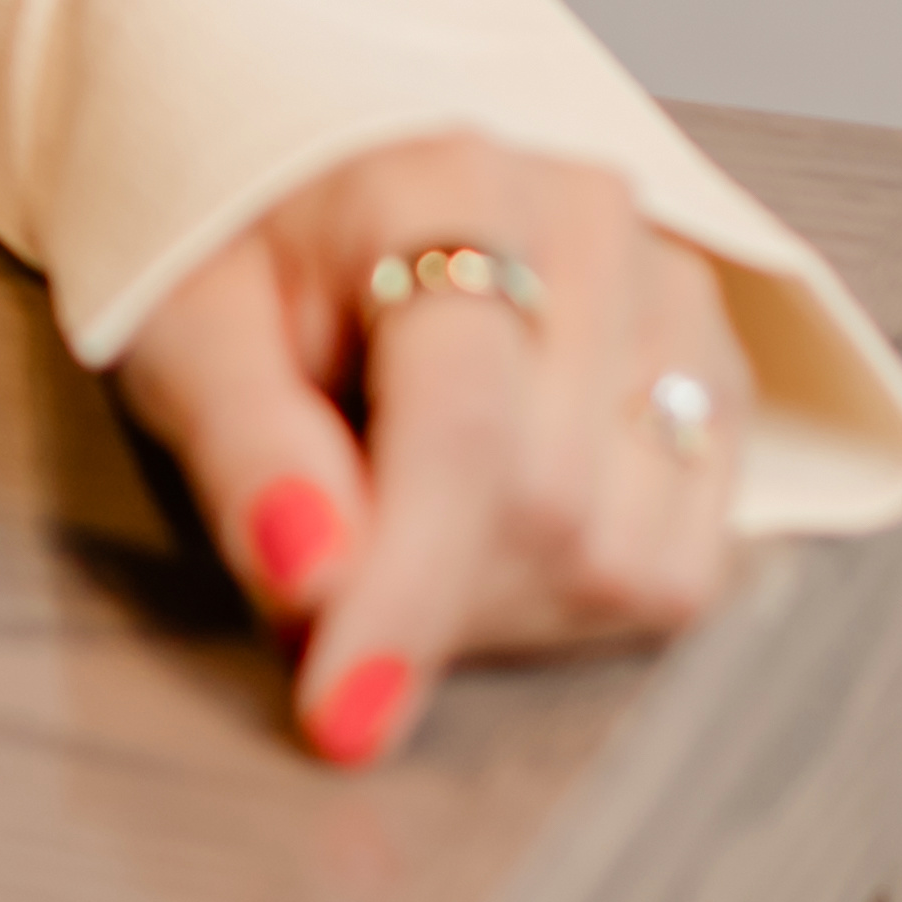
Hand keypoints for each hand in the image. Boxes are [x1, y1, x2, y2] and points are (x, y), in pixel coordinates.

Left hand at [105, 133, 747, 768]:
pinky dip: (571, 596)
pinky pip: (681, 572)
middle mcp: (589, 226)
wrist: (324, 200)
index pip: (462, 427)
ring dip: (492, 604)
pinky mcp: (716, 381)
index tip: (342, 717)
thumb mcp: (184, 329)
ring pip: (625, 558)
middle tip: (327, 564)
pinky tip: (485, 527)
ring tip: (401, 521)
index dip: (406, 589)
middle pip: (545, 508)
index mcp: (442, 184)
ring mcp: (674, 300)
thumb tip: (313, 577)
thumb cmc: (243, 264)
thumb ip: (246, 447)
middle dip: (420, 593)